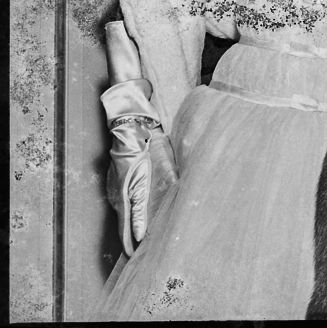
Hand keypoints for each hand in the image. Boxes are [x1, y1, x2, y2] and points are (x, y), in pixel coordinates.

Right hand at [107, 117, 177, 255]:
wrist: (128, 135)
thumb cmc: (138, 157)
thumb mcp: (142, 182)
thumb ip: (140, 208)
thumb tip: (139, 233)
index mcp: (122, 201)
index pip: (124, 230)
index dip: (128, 245)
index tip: (132, 259)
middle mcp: (116, 199)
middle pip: (122, 224)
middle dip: (128, 239)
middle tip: (135, 255)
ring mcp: (115, 191)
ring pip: (123, 214)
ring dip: (128, 227)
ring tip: (134, 240)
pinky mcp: (118, 184)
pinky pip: (123, 203)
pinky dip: (127, 214)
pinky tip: (132, 216)